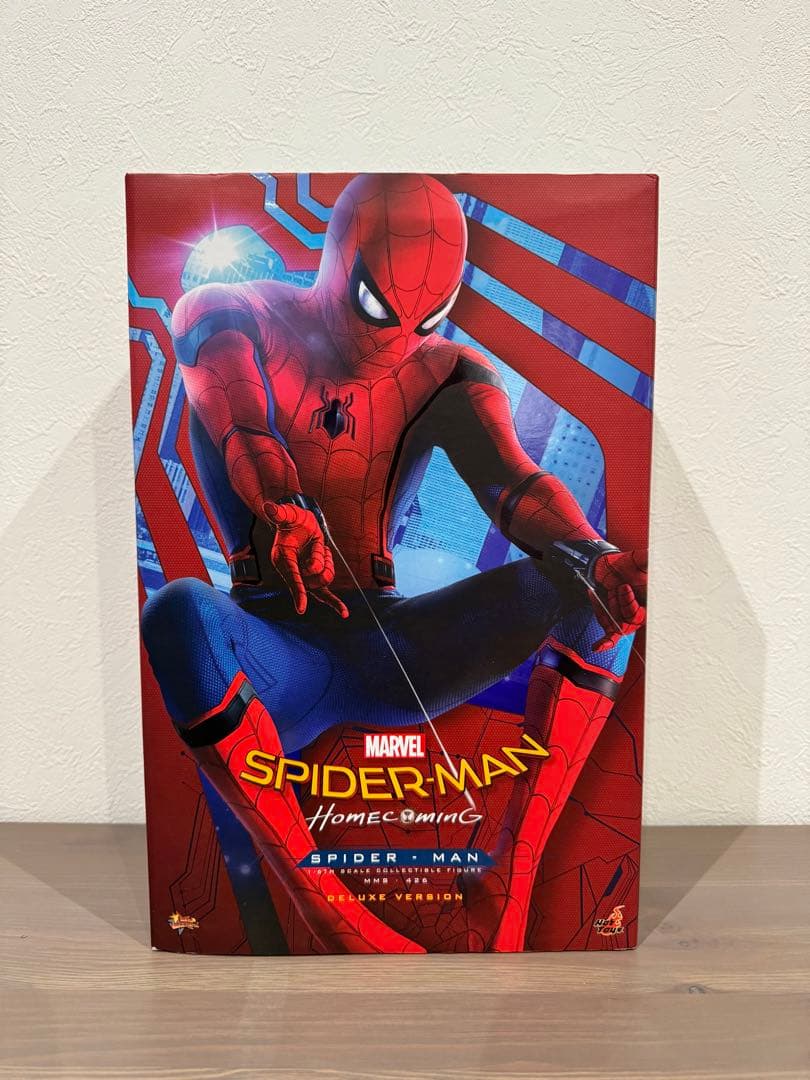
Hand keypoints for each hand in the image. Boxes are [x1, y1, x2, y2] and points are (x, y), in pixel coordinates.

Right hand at [265, 501, 347, 618]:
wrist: (299, 525)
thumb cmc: (292, 520)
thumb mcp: (287, 514)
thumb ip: (279, 513)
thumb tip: (268, 506)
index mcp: (282, 560)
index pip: (291, 576)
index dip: (297, 592)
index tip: (301, 609)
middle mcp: (291, 573)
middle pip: (316, 575)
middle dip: (320, 558)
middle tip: (314, 542)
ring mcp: (303, 579)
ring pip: (326, 578)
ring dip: (327, 561)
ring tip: (320, 548)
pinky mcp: (314, 582)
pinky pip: (326, 596)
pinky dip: (335, 603)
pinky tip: (336, 590)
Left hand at [590, 549, 646, 650]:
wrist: (609, 565)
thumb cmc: (628, 564)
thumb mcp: (641, 560)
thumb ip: (649, 559)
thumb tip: (655, 555)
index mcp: (653, 603)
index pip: (643, 614)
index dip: (630, 602)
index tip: (624, 586)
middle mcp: (642, 614)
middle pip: (630, 621)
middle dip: (621, 603)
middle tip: (620, 586)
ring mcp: (627, 620)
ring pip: (617, 623)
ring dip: (610, 606)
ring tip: (612, 589)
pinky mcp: (613, 621)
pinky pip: (612, 637)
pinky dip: (606, 642)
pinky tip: (597, 647)